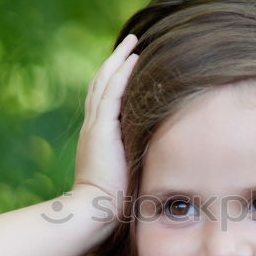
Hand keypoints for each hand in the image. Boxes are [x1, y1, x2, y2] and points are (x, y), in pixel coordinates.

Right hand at [73, 34, 138, 218]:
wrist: (93, 213)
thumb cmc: (113, 205)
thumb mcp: (127, 177)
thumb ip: (137, 163)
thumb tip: (161, 164)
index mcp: (98, 139)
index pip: (105, 101)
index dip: (115, 81)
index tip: (129, 66)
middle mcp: (93, 128)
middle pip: (101, 85)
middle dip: (116, 63)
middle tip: (130, 43)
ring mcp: (95, 127)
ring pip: (104, 83)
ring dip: (119, 61)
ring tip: (132, 42)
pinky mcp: (101, 129)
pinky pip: (111, 93)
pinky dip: (121, 74)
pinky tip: (134, 59)